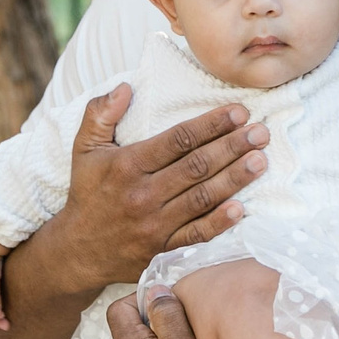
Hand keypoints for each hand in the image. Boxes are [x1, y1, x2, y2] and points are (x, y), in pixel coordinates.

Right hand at [54, 83, 271, 286]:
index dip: (211, 125)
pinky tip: (241, 209)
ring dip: (234, 179)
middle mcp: (143, 194)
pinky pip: (195, 236)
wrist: (78, 251)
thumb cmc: (87, 194)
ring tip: (260, 161)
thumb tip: (126, 87)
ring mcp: (155, 225)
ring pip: (202, 198)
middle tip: (261, 133)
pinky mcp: (162, 251)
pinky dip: (218, 223)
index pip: (178, 140)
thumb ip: (100, 114)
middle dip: (232, 147)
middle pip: (197, 166)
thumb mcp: (84, 149)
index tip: (239, 112)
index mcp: (128, 165)